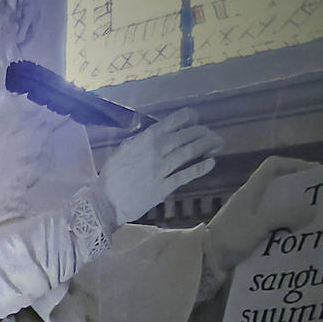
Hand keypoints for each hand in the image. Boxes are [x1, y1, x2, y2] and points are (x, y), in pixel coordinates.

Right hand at [100, 109, 223, 224]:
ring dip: (207, 145)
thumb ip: (138, 142)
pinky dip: (201, 168)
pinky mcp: (165, 187)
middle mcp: (156, 151)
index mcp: (144, 140)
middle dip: (202, 132)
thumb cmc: (110, 178)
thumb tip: (154, 135)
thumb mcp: (120, 152)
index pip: (173, 121)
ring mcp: (161, 169)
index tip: (196, 119)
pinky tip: (211, 162)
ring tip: (218, 143)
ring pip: (190, 152)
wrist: (105, 204)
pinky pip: (186, 174)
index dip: (189, 117)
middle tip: (210, 134)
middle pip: (187, 136)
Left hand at [206, 156, 317, 275]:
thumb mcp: (260, 224)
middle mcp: (249, 200)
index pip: (272, 166)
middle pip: (277, 186)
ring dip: (292, 210)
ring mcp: (247, 216)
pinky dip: (284, 225)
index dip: (293, 164)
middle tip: (318, 199)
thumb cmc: (230, 236)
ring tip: (312, 218)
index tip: (313, 172)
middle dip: (297, 190)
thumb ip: (286, 215)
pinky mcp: (247, 232)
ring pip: (275, 206)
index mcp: (249, 191)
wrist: (205, 260)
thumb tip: (313, 210)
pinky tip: (296, 234)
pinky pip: (270, 223)